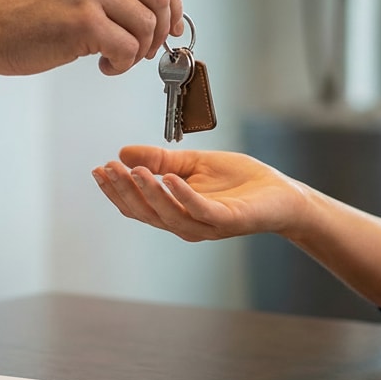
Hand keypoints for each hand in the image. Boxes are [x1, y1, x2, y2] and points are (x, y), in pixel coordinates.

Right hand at [0, 0, 183, 83]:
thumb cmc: (19, 6)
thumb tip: (157, 7)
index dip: (173, 1)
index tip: (173, 24)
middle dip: (160, 31)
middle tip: (146, 51)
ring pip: (147, 26)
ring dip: (139, 52)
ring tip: (115, 59)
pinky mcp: (84, 22)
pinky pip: (128, 49)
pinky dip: (122, 64)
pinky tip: (103, 66)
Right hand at [91, 145, 308, 241]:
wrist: (281, 193)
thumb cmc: (240, 181)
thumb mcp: (193, 163)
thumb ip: (161, 161)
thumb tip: (124, 153)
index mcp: (176, 212)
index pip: (138, 206)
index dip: (116, 191)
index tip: (99, 169)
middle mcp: (187, 224)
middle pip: (147, 213)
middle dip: (124, 191)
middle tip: (109, 168)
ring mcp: (207, 226)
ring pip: (169, 215)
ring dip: (149, 193)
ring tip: (134, 171)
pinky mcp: (228, 220)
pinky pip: (200, 211)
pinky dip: (183, 196)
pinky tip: (170, 179)